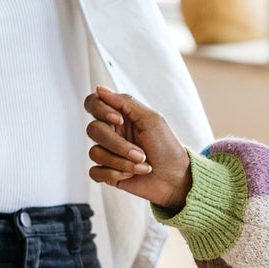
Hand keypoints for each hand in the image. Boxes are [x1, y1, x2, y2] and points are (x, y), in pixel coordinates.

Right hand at [86, 88, 191, 211]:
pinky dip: (114, 174)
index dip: (101, 110)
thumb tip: (99, 89)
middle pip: (93, 130)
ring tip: (142, 165)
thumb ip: (125, 102)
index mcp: (120, 116)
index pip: (93, 104)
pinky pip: (95, 172)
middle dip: (118, 144)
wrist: (175, 178)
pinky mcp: (107, 173)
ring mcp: (107, 153)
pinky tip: (130, 175)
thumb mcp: (151, 118)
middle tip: (140, 153)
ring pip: (94, 153)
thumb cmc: (166, 147)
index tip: (120, 120)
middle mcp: (111, 132)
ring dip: (121, 162)